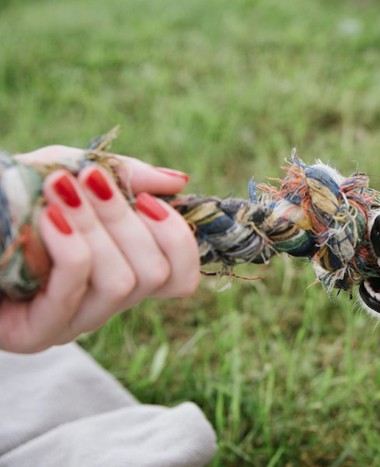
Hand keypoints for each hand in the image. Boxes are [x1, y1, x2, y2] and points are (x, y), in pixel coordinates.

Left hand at [0, 145, 199, 352]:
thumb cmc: (14, 199)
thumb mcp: (73, 172)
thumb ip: (127, 176)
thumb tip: (179, 182)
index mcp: (122, 272)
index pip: (181, 278)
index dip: (178, 238)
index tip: (145, 198)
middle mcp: (104, 305)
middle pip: (155, 274)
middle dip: (126, 219)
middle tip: (91, 178)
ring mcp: (72, 324)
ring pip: (121, 283)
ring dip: (95, 228)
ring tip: (60, 188)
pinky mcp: (37, 334)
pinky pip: (74, 290)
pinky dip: (70, 247)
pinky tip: (49, 217)